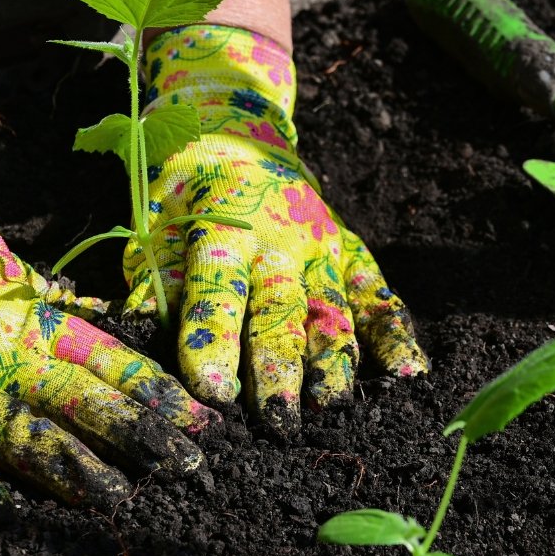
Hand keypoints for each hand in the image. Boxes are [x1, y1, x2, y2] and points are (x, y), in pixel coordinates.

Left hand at [124, 25, 426, 434]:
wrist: (238, 134)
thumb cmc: (185, 195)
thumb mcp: (155, 225)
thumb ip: (155, 283)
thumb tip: (143, 339)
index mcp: (223, 233)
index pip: (216, 293)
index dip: (214, 341)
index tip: (213, 392)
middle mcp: (278, 244)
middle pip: (280, 313)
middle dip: (279, 369)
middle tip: (277, 421)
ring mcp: (322, 250)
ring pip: (332, 311)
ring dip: (333, 362)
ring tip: (330, 406)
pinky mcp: (352, 253)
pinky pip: (379, 296)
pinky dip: (397, 334)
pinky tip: (410, 374)